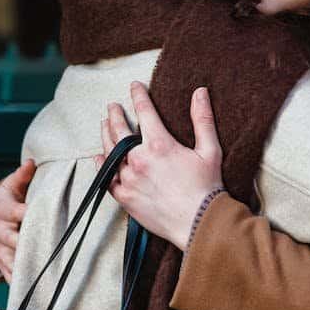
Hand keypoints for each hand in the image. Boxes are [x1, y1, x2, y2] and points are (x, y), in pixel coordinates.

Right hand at [0, 159, 35, 281]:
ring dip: (27, 268)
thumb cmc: (8, 201)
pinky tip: (37, 292)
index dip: (27, 215)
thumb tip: (30, 163)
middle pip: (14, 240)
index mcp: (4, 210)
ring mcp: (0, 249)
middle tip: (51, 252)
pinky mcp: (2, 262)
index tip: (42, 218)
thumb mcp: (11, 186)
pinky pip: (10, 275)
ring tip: (45, 277)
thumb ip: (22, 175)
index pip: (16, 213)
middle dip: (29, 246)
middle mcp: (0, 231)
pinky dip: (22, 284)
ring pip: (12, 260)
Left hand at [96, 82, 223, 249]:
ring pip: (110, 152)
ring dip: (106, 135)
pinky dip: (101, 166)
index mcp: (159, 144)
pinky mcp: (125, 198)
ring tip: (104, 125)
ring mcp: (129, 179)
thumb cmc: (207, 188)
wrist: (199, 223)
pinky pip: (107, 179)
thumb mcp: (210, 150)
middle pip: (120, 130)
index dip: (138, 95)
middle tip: (112, 106)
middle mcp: (139, 159)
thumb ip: (203, 119)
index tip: (134, 86)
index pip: (144, 112)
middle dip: (115, 114)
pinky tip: (99, 158)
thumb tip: (200, 92)